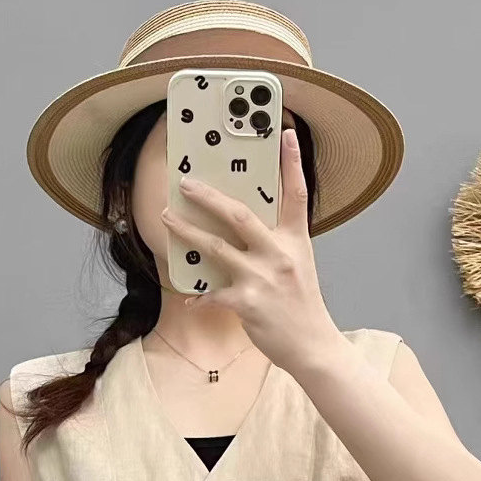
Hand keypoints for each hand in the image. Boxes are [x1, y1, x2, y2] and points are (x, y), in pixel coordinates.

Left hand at [160, 127, 341, 375]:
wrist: (312, 346)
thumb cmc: (301, 306)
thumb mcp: (298, 267)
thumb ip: (276, 246)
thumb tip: (243, 231)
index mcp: (295, 241)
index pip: (296, 195)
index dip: (292, 163)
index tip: (286, 134)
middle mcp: (279, 254)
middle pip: (239, 215)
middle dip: (208, 197)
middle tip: (186, 183)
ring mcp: (262, 278)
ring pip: (216, 247)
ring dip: (187, 232)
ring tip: (168, 218)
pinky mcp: (247, 303)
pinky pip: (212, 293)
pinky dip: (199, 295)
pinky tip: (190, 296)